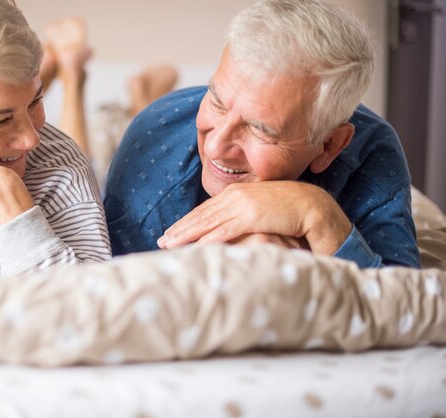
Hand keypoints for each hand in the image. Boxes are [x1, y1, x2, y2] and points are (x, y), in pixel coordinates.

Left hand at [157, 181, 350, 255]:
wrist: (311, 204)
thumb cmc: (286, 208)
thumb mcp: (258, 208)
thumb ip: (242, 213)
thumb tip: (230, 227)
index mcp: (234, 193)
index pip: (205, 210)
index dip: (187, 221)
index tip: (172, 231)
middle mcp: (233, 197)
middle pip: (200, 215)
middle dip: (180, 228)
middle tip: (162, 240)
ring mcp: (242, 205)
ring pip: (207, 222)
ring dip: (187, 234)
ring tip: (170, 244)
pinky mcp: (252, 216)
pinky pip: (226, 230)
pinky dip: (209, 239)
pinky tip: (196, 247)